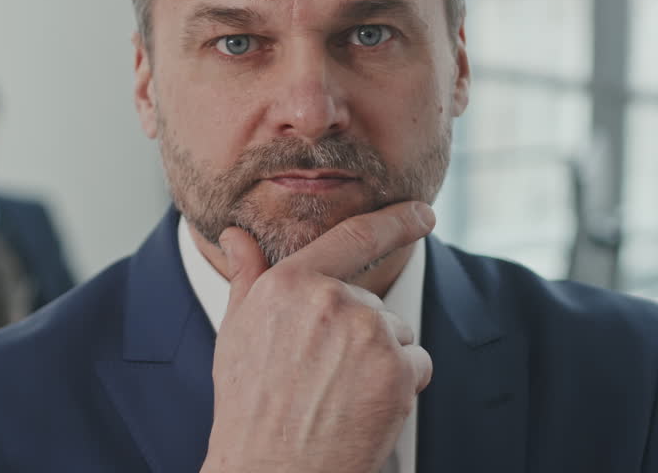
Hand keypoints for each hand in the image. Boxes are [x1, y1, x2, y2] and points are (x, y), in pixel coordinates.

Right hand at [200, 201, 435, 472]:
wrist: (272, 470)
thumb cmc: (250, 408)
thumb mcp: (238, 333)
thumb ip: (246, 277)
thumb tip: (235, 234)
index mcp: (291, 283)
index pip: (354, 237)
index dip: (396, 220)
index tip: (422, 211)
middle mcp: (333, 299)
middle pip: (373, 304)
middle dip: (361, 336)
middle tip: (323, 378)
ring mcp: (370, 333)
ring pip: (397, 335)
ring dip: (382, 362)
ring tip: (339, 395)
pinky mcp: (398, 370)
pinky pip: (417, 366)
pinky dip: (400, 389)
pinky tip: (363, 409)